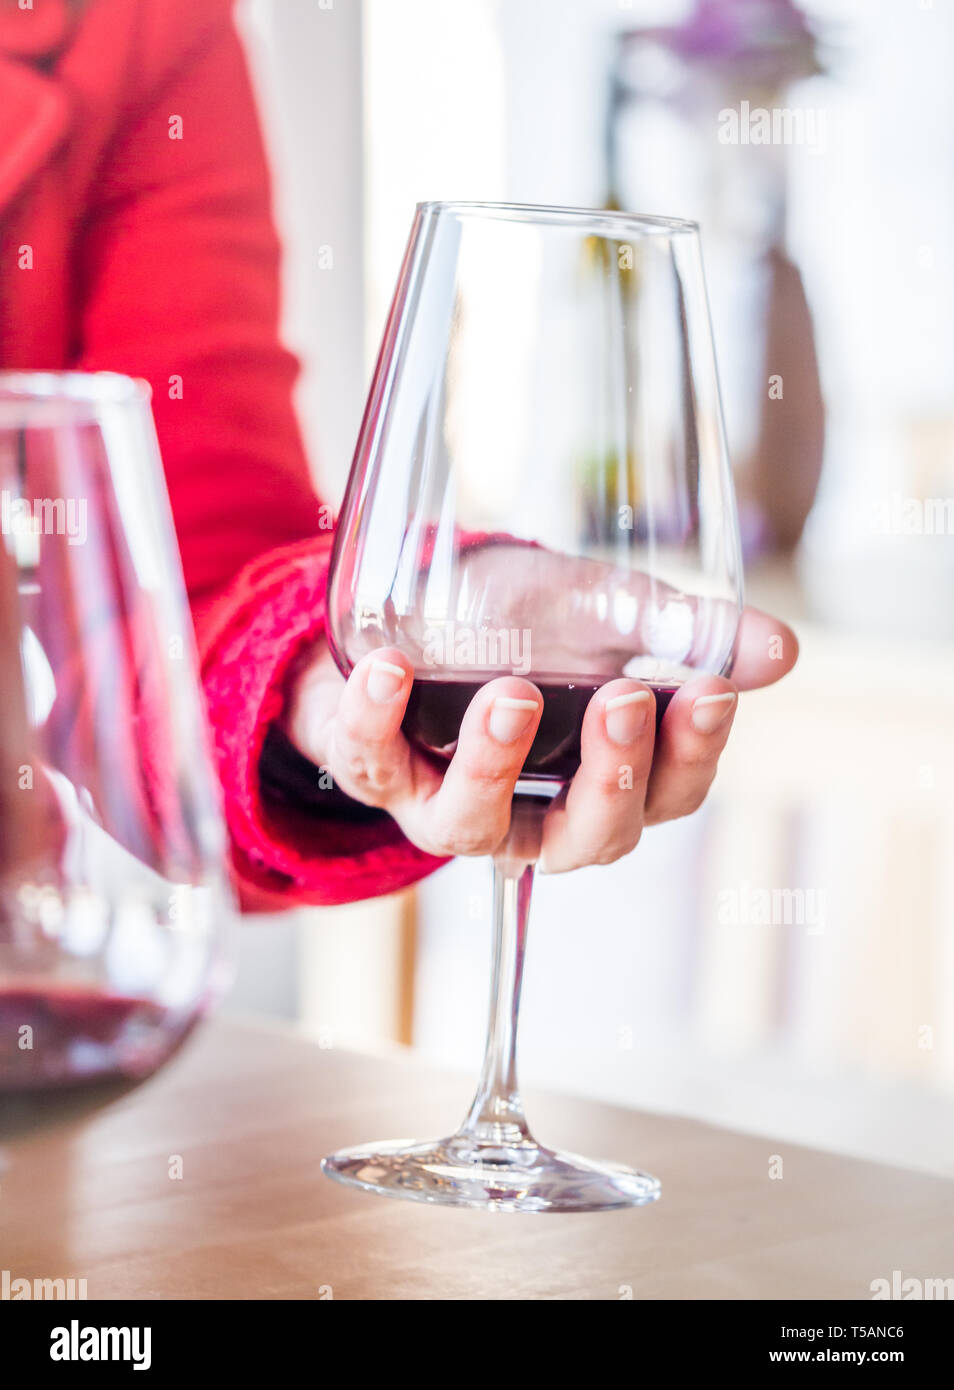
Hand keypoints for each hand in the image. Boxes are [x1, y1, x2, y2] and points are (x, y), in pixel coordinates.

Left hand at [283, 606, 796, 872]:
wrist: (419, 611)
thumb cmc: (527, 627)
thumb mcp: (607, 613)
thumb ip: (681, 631)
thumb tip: (782, 650)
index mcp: (606, 783)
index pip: (670, 794)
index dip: (693, 752)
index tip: (710, 688)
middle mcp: (533, 816)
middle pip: (588, 834)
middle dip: (611, 773)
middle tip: (624, 700)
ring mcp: (451, 805)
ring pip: (473, 824)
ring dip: (495, 762)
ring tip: (514, 693)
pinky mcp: (377, 775)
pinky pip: (370, 766)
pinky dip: (376, 721)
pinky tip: (389, 669)